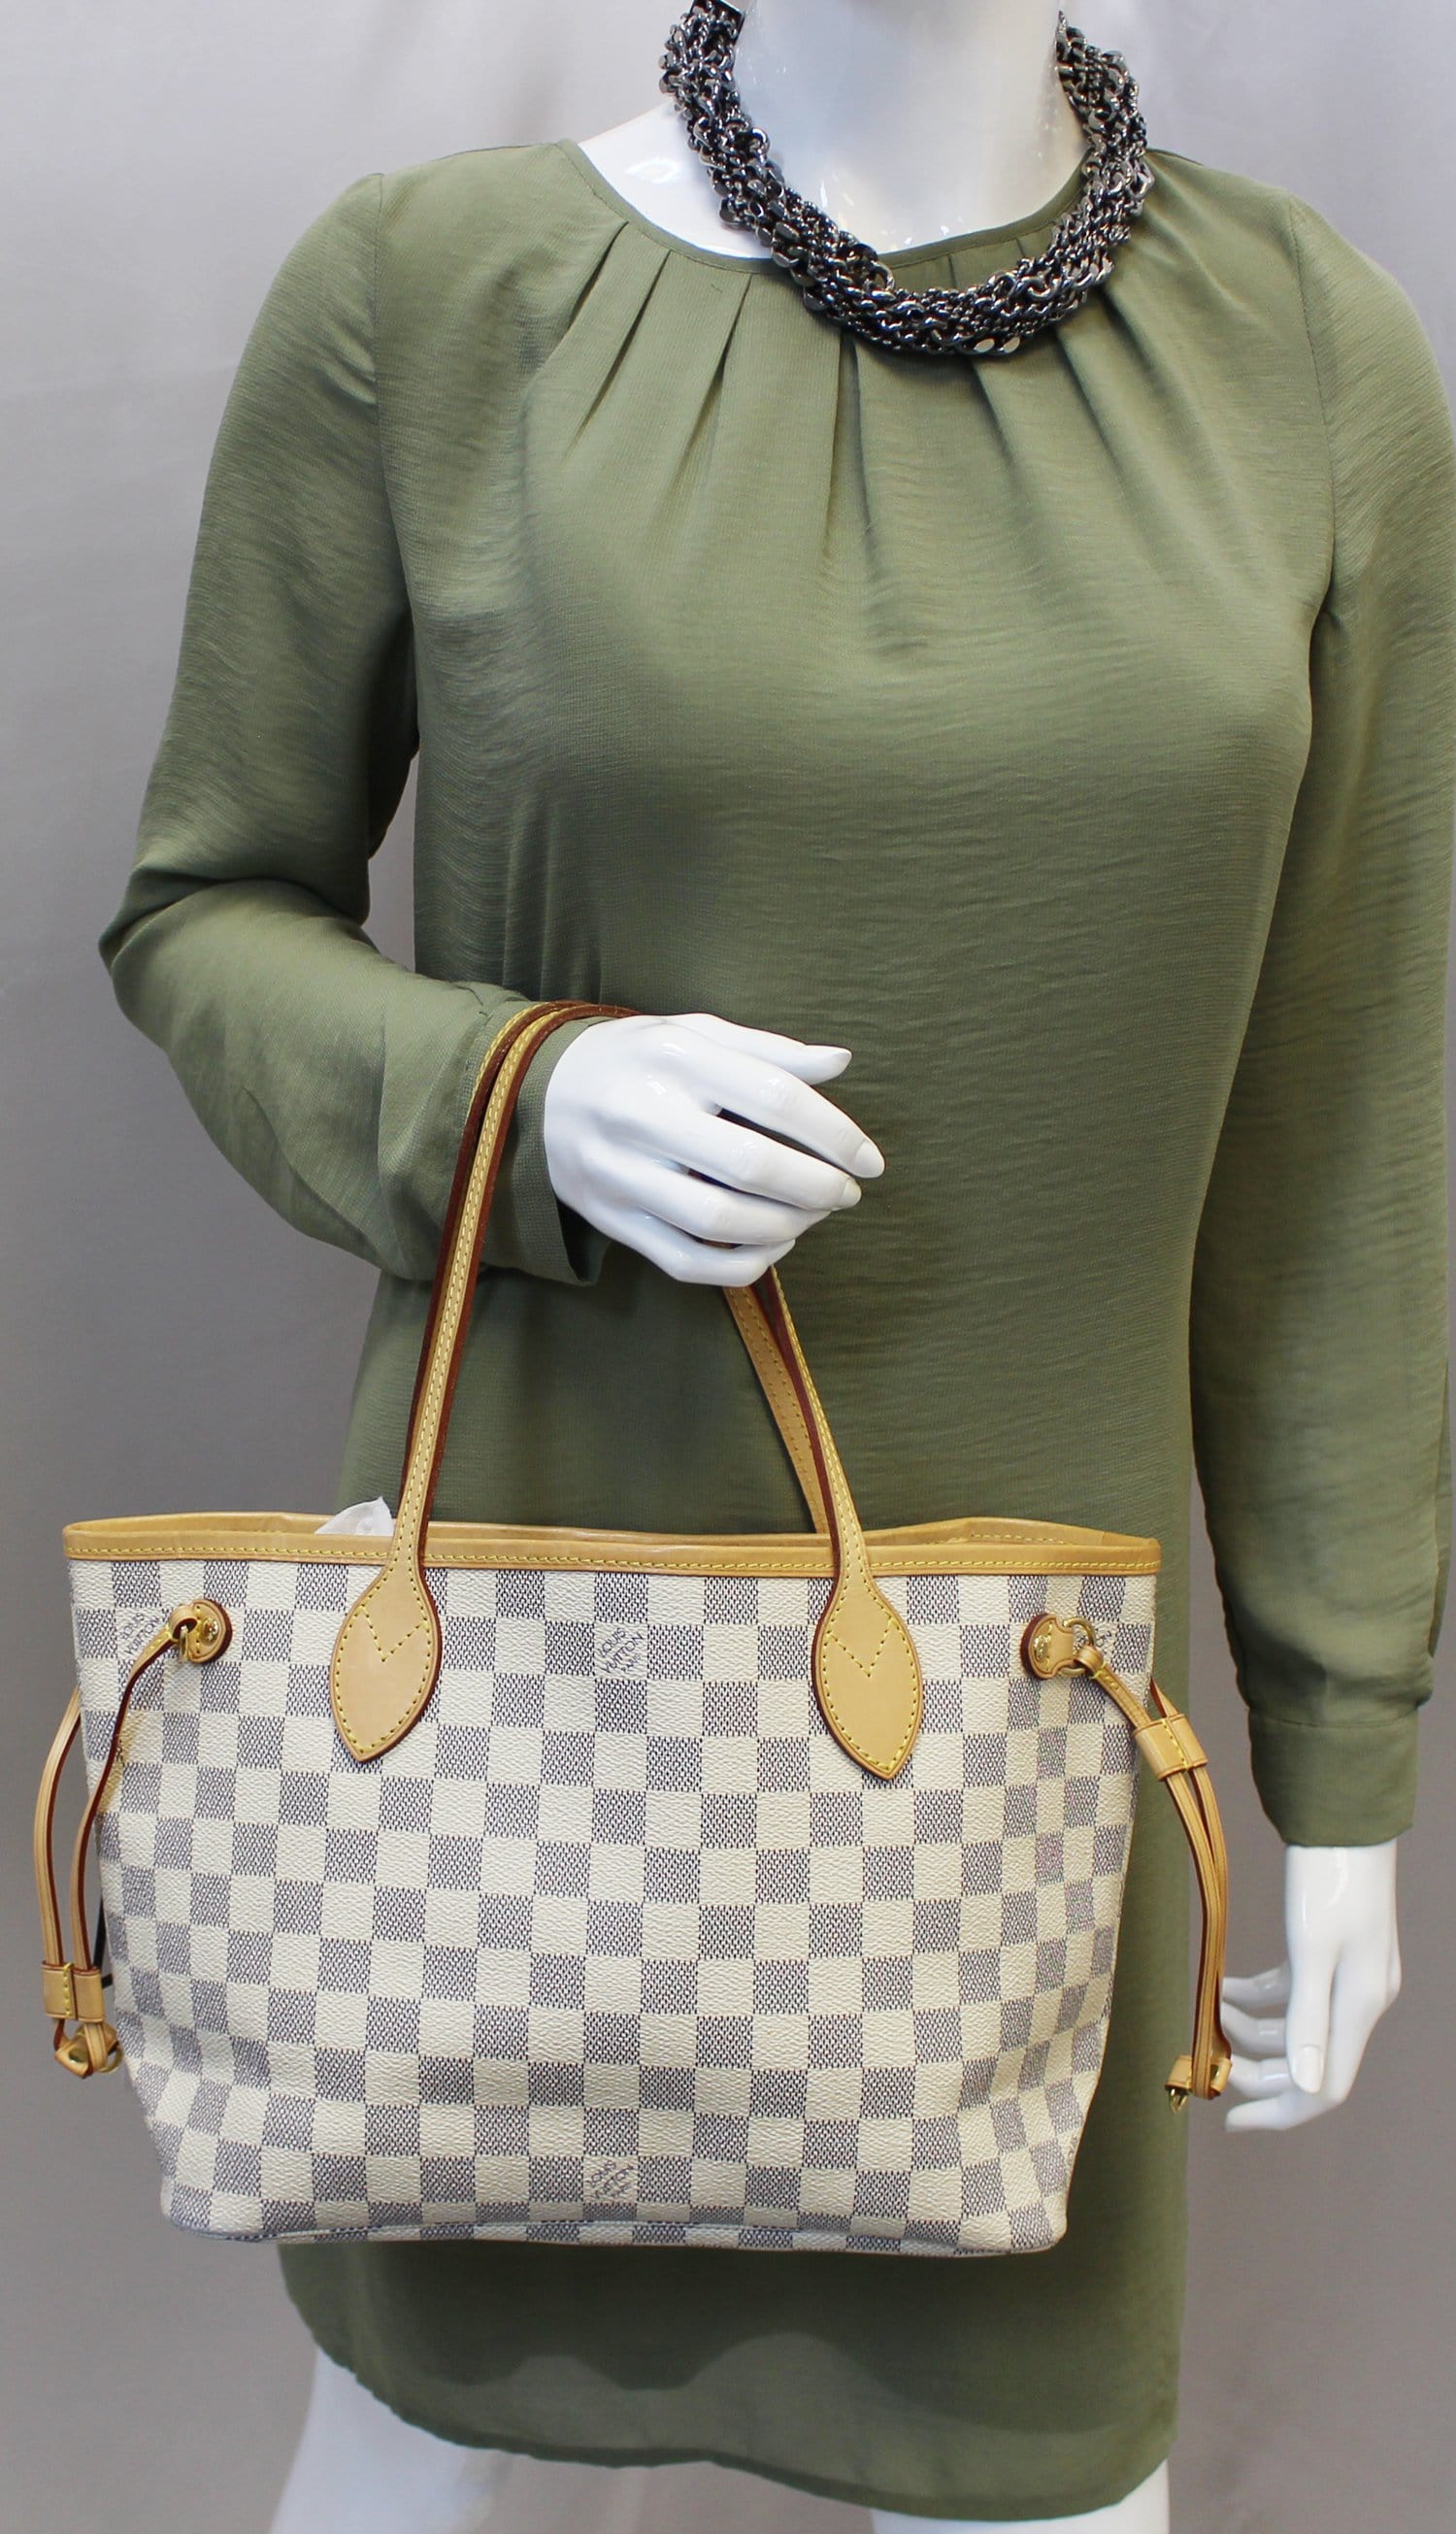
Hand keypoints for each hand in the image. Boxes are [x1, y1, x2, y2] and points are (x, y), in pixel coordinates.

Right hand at [541, 1010, 884, 1284]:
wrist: (538, 1093)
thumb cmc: (639, 1060)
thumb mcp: (696, 1034)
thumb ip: (768, 1051)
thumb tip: (840, 1062)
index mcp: (674, 1056)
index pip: (775, 1098)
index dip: (836, 1135)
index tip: (870, 1162)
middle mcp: (642, 1112)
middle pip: (750, 1165)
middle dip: (817, 1187)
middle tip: (845, 1194)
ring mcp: (620, 1171)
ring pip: (719, 1220)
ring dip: (785, 1227)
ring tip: (812, 1217)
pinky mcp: (610, 1218)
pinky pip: (686, 1261)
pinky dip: (742, 1264)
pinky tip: (772, 1246)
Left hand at [1220, 1839, 1400, 2129]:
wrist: (1342, 1822)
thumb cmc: (1327, 1879)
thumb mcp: (1312, 1949)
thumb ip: (1308, 2019)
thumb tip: (1306, 2088)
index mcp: (1359, 2006)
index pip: (1322, 2089)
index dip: (1278, 2111)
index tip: (1230, 2118)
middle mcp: (1359, 2000)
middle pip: (1308, 2064)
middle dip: (1258, 2069)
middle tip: (1211, 2061)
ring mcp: (1348, 1977)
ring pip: (1298, 2028)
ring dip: (1255, 2029)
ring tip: (1214, 2008)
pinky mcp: (1333, 1953)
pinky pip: (1297, 1994)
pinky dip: (1262, 1997)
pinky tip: (1228, 1987)